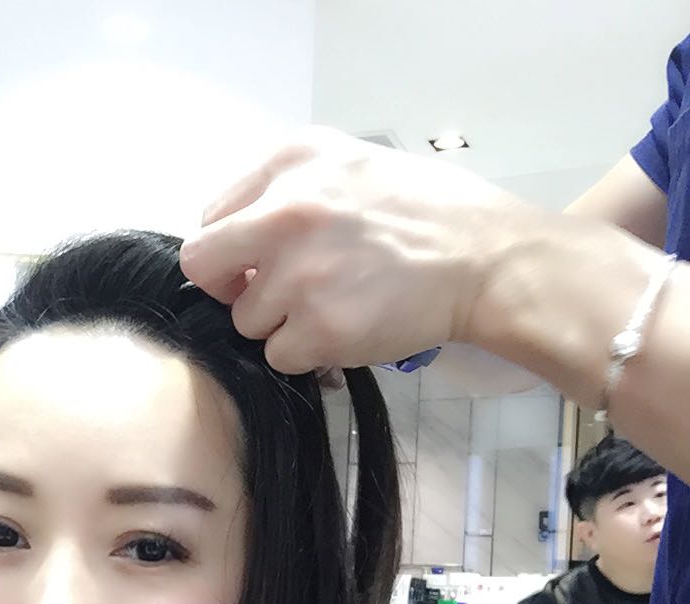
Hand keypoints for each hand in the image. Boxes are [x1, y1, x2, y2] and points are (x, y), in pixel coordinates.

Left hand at [180, 126, 526, 374]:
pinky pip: (280, 355)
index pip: (212, 216)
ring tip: (334, 307)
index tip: (260, 262)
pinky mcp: (318, 327)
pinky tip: (346, 331)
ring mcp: (299, 273)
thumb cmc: (425, 214)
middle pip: (204, 267)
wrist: (485, 260)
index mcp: (290, 161)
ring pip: (247, 320)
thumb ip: (287, 192)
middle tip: (271, 297)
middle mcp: (285, 211)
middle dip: (231, 289)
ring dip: (281, 325)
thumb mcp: (351, 166)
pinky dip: (308, 355)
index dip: (233, 249)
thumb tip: (241, 240)